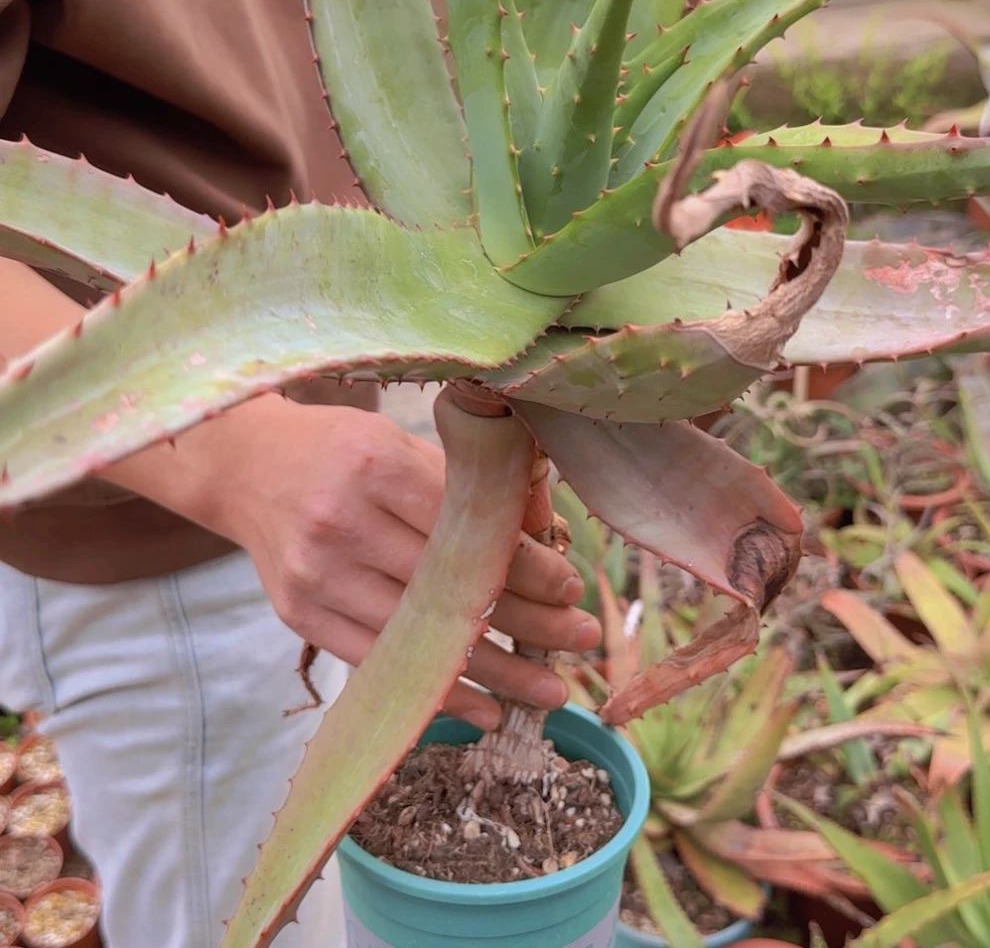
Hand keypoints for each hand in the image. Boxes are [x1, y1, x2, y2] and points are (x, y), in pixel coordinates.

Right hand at [222, 401, 600, 729]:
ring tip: (548, 691)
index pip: (468, 528)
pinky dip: (435, 693)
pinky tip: (484, 708)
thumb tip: (544, 532)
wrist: (247, 467)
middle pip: (449, 588)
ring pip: (418, 639)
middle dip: (527, 621)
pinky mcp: (300, 616)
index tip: (570, 587)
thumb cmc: (341, 449)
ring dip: (493, 672)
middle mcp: (343, 523)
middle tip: (581, 640)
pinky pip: (378, 666)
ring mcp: (317, 576)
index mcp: (377, 467)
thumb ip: (467, 483)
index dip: (524, 564)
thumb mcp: (403, 442)